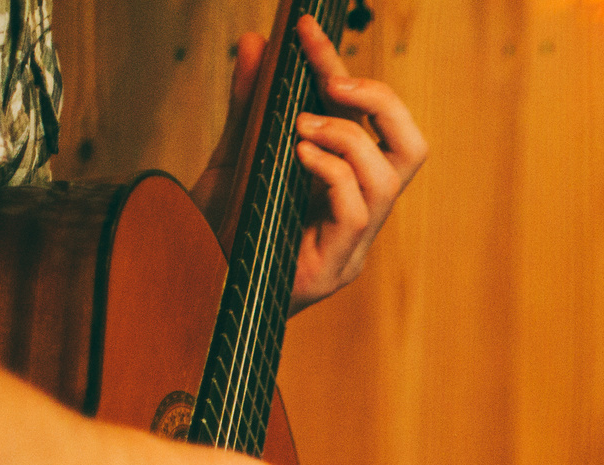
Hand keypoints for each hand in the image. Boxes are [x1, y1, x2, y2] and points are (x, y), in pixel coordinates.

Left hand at [194, 16, 427, 312]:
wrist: (191, 294)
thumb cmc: (217, 232)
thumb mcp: (232, 155)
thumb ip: (247, 106)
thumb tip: (254, 43)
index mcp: (344, 184)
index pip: (371, 121)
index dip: (345, 69)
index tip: (308, 30)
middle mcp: (358, 211)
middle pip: (412, 147)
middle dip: (379, 100)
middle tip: (332, 81)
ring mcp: (352, 243)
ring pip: (389, 176)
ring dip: (346, 136)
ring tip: (300, 128)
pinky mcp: (334, 267)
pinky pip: (356, 209)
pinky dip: (330, 171)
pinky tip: (296, 158)